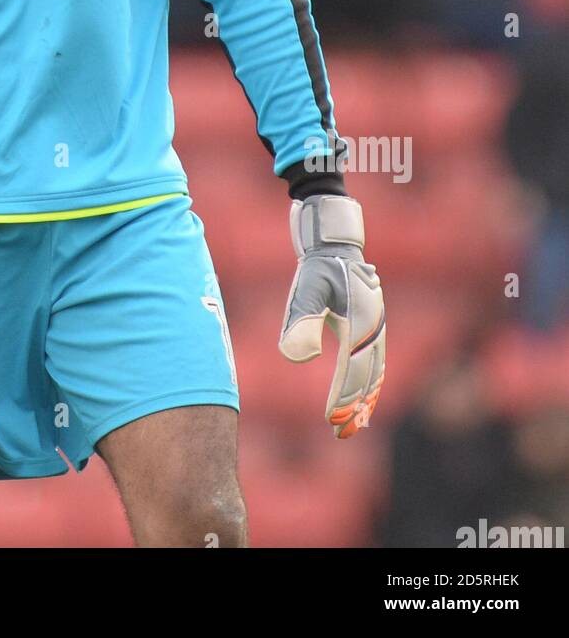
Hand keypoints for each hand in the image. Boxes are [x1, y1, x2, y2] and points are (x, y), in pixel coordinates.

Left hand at [278, 194, 384, 437]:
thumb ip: (301, 320)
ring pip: (375, 370)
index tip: (331, 420)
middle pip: (369, 376)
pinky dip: (369, 380)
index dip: (343, 398)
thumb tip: (298, 358)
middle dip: (356, 407)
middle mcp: (373, 327)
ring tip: (355, 422)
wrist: (334, 242)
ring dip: (365, 397)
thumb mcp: (305, 288)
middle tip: (341, 433)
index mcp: (361, 323)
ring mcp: (375, 326)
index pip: (352, 371)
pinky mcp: (370, 324)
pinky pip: (373, 359)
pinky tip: (361, 393)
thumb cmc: (317, 264)